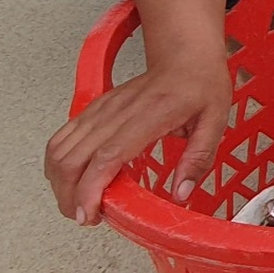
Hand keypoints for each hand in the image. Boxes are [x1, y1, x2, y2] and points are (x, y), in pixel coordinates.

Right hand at [45, 0, 230, 224]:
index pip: (108, 155)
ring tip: (79, 204)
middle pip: (73, 157)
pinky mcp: (94, 108)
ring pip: (60, 147)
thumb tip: (182, 192)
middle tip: (87, 218)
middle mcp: (118, 111)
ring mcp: (102, 109)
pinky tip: (71, 180)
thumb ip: (198, 158)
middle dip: (70, 195)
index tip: (90, 214)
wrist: (185, 54)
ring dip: (60, 182)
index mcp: (150, 115)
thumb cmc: (200, 85)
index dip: (91, 188)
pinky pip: (62, 137)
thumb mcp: (215, 121)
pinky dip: (58, 163)